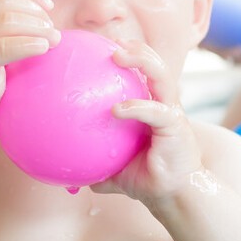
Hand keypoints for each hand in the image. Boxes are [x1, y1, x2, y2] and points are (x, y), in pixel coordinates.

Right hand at [0, 0, 58, 112]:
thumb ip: (9, 16)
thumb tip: (47, 6)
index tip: (50, 7)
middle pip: (7, 3)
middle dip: (35, 13)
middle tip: (53, 29)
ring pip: (7, 21)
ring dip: (37, 27)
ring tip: (54, 39)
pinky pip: (3, 47)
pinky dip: (27, 44)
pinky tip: (43, 47)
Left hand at [91, 40, 203, 201]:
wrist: (173, 197)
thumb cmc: (146, 180)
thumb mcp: (114, 168)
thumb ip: (93, 163)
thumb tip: (64, 171)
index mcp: (152, 107)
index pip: (144, 73)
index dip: (129, 55)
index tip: (104, 46)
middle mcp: (165, 104)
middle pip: (156, 65)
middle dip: (137, 49)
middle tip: (113, 44)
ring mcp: (172, 113)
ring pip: (162, 76)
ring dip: (142, 61)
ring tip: (119, 55)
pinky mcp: (176, 127)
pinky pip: (155, 111)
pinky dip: (136, 107)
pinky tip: (117, 109)